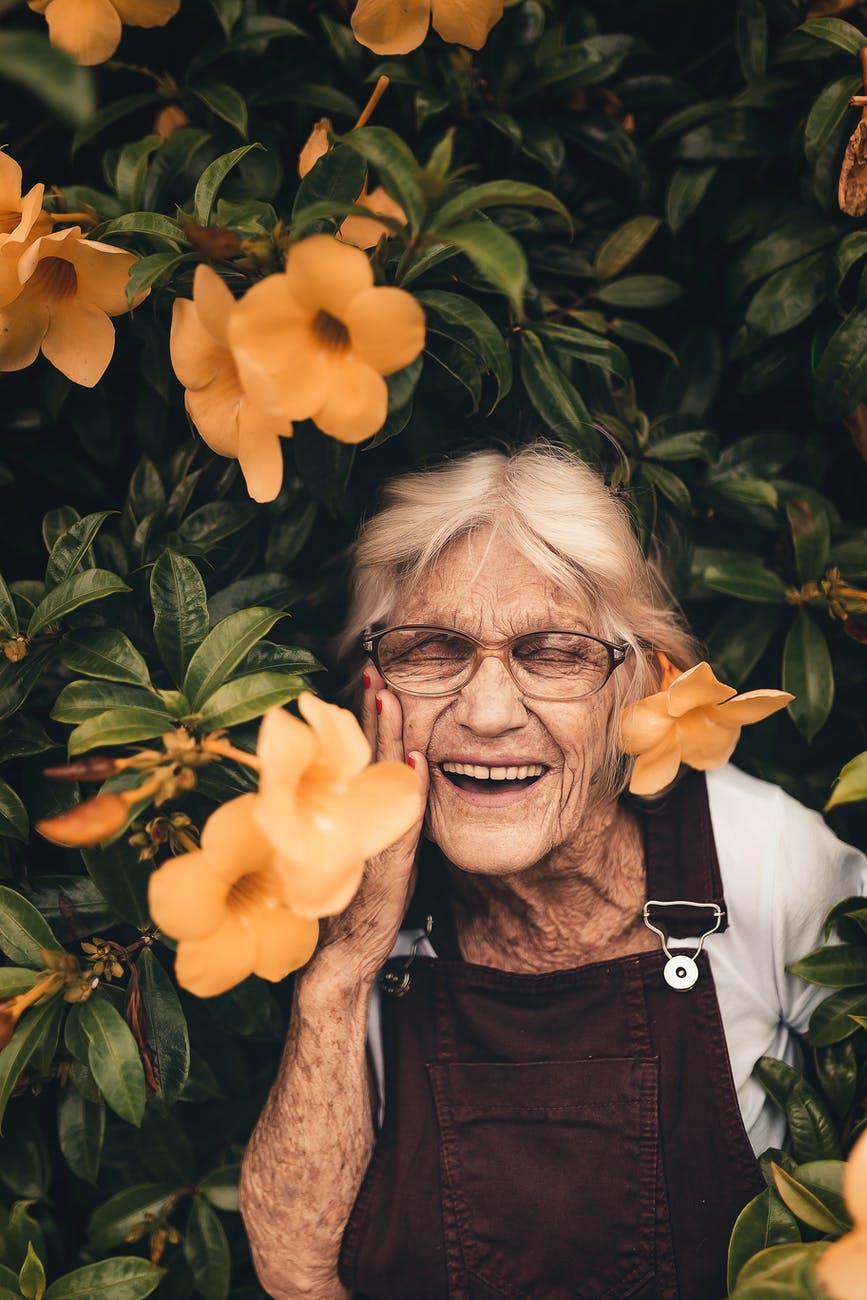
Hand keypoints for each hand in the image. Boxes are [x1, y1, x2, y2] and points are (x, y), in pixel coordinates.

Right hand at [313, 663, 428, 986]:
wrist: (342, 959)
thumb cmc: (356, 905)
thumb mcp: (373, 853)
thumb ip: (386, 818)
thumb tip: (408, 777)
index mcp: (355, 816)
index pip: (364, 757)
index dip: (369, 720)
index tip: (375, 681)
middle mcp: (356, 822)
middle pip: (367, 758)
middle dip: (373, 715)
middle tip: (376, 672)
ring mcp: (367, 841)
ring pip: (378, 780)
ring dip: (385, 739)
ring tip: (390, 699)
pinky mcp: (386, 866)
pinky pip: (401, 820)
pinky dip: (409, 790)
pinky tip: (417, 762)